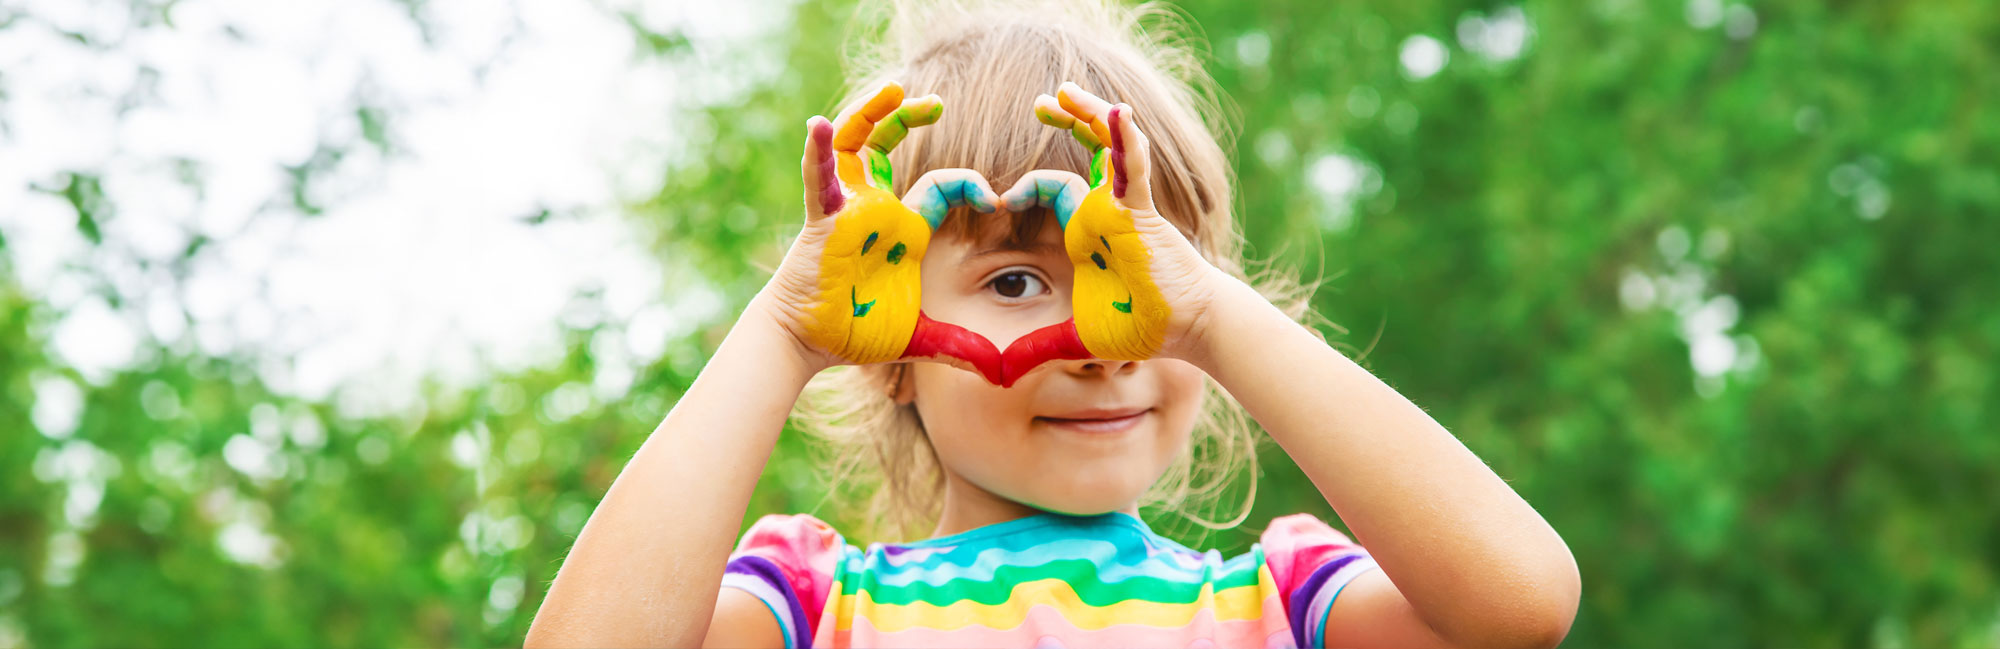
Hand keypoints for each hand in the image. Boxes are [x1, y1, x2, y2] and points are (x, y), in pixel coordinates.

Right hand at [759, 82, 1006, 379]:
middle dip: (910, 118)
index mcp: (905, 229)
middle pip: (892, 146)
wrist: (809, 343)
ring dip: (873, 114)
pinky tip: (820, 125)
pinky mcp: (822, 219)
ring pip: (858, 145)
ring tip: (894, 89)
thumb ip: (959, 347)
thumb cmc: (856, 331)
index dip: (971, 186)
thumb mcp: (919, 338)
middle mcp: (877, 209)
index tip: (997, 198)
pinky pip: (820, 179)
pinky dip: (820, 152)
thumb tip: (1000, 371)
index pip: (943, 188)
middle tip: (935, 102)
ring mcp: (847, 208)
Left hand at [998, 82, 1225, 365]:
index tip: (997, 201)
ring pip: (1107, 147)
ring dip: (1089, 116)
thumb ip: (1038, 348)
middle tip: (1042, 102)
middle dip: (1064, 122)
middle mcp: (1103, 210)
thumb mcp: (1075, 339)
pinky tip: (1119, 114)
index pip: (1051, 188)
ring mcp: (1124, 206)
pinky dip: (1126, 142)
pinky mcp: (1142, 211)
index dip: (1024, 187)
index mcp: (1085, 231)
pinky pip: (1133, 169)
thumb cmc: (1139, 326)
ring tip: (1065, 90)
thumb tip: (1001, 375)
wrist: (1185, 329)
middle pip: (1081, 153)